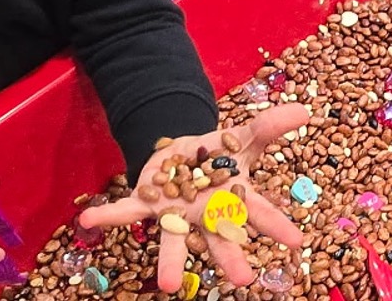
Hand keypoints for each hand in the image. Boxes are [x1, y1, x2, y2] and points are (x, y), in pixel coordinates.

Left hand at [80, 104, 309, 292]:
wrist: (185, 151)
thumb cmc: (221, 153)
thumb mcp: (245, 135)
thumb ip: (270, 126)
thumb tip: (305, 109)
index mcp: (233, 198)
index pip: (259, 211)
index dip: (276, 225)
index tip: (296, 242)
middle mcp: (205, 214)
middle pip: (219, 237)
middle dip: (228, 258)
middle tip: (242, 280)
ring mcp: (175, 212)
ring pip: (173, 239)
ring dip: (168, 262)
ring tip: (165, 286)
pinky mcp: (148, 203)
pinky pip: (125, 212)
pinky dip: (106, 216)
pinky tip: (86, 220)